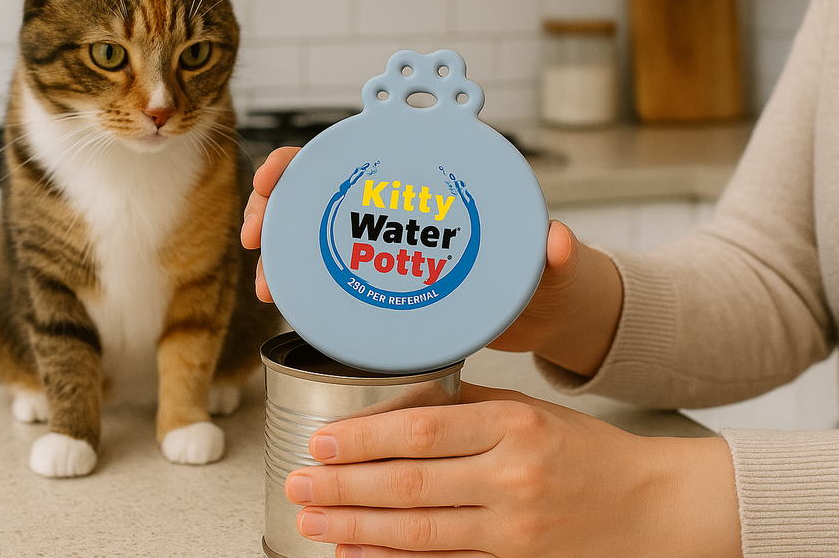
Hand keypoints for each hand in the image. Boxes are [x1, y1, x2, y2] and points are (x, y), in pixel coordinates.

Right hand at [241, 146, 621, 375]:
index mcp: (432, 180)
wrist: (545, 316)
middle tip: (253, 238)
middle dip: (271, 205)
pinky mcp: (383, 279)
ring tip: (267, 288)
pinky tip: (285, 304)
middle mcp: (399, 205)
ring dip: (278, 252)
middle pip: (315, 189)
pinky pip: (330, 274)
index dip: (303, 158)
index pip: (354, 149)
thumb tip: (558, 242)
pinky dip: (300, 285)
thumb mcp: (552, 265)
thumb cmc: (547, 275)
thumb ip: (555, 253)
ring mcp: (387, 242)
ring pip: (313, 233)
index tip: (273, 179)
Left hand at [285, 383, 740, 557]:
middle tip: (297, 484)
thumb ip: (463, 407)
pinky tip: (357, 555)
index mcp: (514, 426)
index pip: (421, 432)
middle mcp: (512, 478)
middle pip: (410, 485)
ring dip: (356, 528)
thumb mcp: (528, 409)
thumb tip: (390, 409)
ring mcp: (515, 531)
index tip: (321, 441)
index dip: (363, 439)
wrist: (652, 507)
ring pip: (419, 532)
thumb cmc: (585, 451)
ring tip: (312, 520)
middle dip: (343, 488)